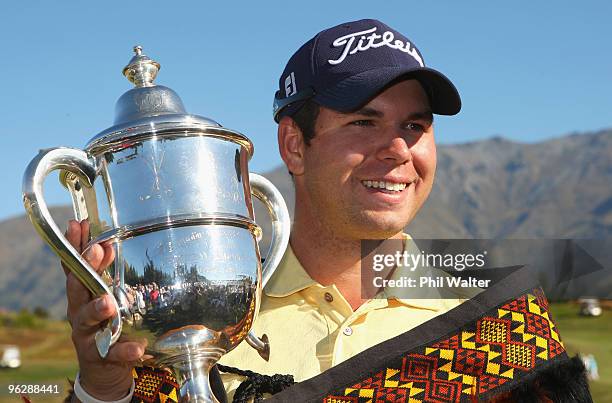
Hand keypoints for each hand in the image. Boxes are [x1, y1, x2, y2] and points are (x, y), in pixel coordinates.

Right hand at [64, 219, 145, 399]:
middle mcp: (79, 312)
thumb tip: (109, 242)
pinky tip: (136, 347)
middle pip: (77, 288)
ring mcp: (87, 335)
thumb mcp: (103, 294)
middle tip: (97, 250)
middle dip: (86, 268)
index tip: (79, 224)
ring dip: (97, 309)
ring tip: (108, 302)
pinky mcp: (100, 356)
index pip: (74, 266)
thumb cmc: (104, 322)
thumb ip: (105, 272)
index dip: (74, 245)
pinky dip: (125, 350)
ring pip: (86, 320)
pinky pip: (112, 353)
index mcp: (81, 294)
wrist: (103, 367)